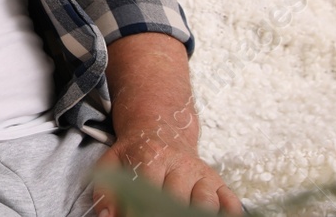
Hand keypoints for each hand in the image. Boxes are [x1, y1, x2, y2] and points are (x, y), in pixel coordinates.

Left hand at [92, 128, 241, 216]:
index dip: (139, 210)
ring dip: (196, 214)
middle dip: (167, 214)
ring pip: (206, 202)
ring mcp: (201, 173)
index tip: (133, 216)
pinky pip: (229, 201)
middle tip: (157, 216)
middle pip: (178, 199)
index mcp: (152, 156)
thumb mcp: (113, 161)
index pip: (148, 189)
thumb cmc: (136, 151)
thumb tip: (106, 216)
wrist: (161, 127)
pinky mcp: (216, 181)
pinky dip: (226, 213)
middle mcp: (180, 164)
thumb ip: (106, 190)